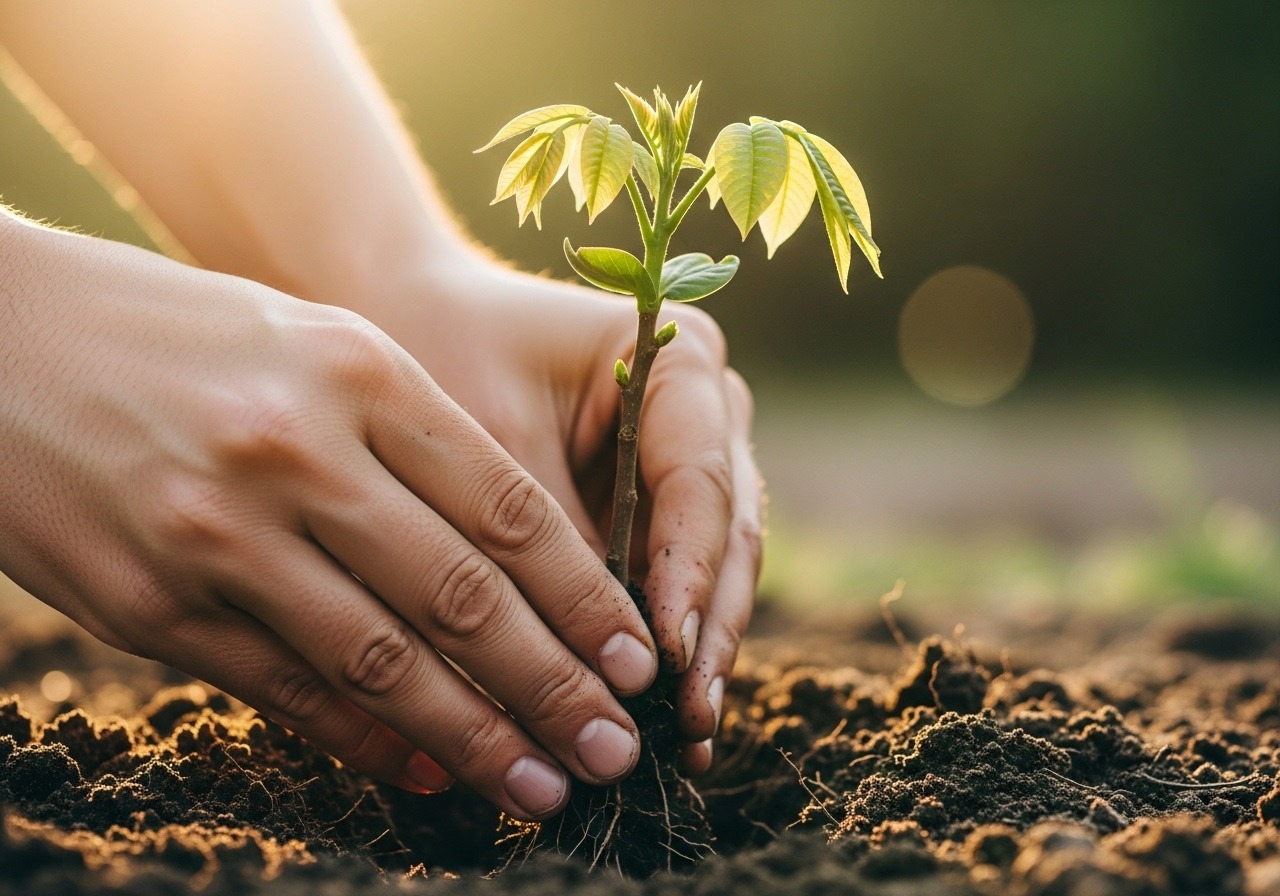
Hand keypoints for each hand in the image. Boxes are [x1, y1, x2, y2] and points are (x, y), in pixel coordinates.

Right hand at [0, 217, 662, 819]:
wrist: (2, 336)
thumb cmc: (186, 336)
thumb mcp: (317, 344)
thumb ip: (413, 439)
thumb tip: (511, 564)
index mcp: (359, 373)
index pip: (506, 508)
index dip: (585, 597)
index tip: (639, 657)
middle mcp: (295, 453)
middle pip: (461, 595)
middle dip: (555, 685)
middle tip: (618, 749)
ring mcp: (217, 534)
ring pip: (382, 662)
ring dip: (477, 737)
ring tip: (545, 787)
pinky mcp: (151, 606)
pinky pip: (288, 689)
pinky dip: (368, 740)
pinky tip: (429, 770)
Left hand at [361, 256, 762, 772]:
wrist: (416, 317)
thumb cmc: (444, 353)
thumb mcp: (490, 443)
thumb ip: (545, 544)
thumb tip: (590, 670)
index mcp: (679, 362)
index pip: (699, 479)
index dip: (688, 571)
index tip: (666, 655)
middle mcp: (707, 412)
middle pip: (727, 532)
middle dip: (706, 628)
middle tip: (689, 720)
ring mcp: (692, 461)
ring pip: (716, 566)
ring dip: (700, 650)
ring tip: (688, 737)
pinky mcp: (661, 506)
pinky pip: (677, 577)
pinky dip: (666, 640)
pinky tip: (664, 711)